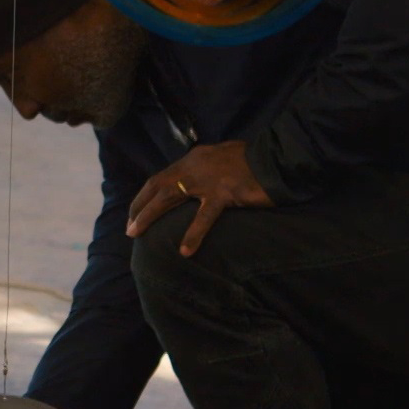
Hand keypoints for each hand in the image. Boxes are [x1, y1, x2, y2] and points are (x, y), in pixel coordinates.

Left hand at [126, 140, 271, 255]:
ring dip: (149, 216)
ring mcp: (209, 179)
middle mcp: (196, 166)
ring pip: (169, 196)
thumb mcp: (225, 161)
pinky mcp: (225, 192)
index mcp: (196, 159)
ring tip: (136, 233)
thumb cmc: (256, 162)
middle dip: (140, 207)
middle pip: (158, 186)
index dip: (146, 195)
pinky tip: (184, 251)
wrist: (279, 157)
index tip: (135, 212)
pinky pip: (204, 216)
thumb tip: (196, 187)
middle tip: (129, 228)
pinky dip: (193, 234)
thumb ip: (208, 170)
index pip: (162, 176)